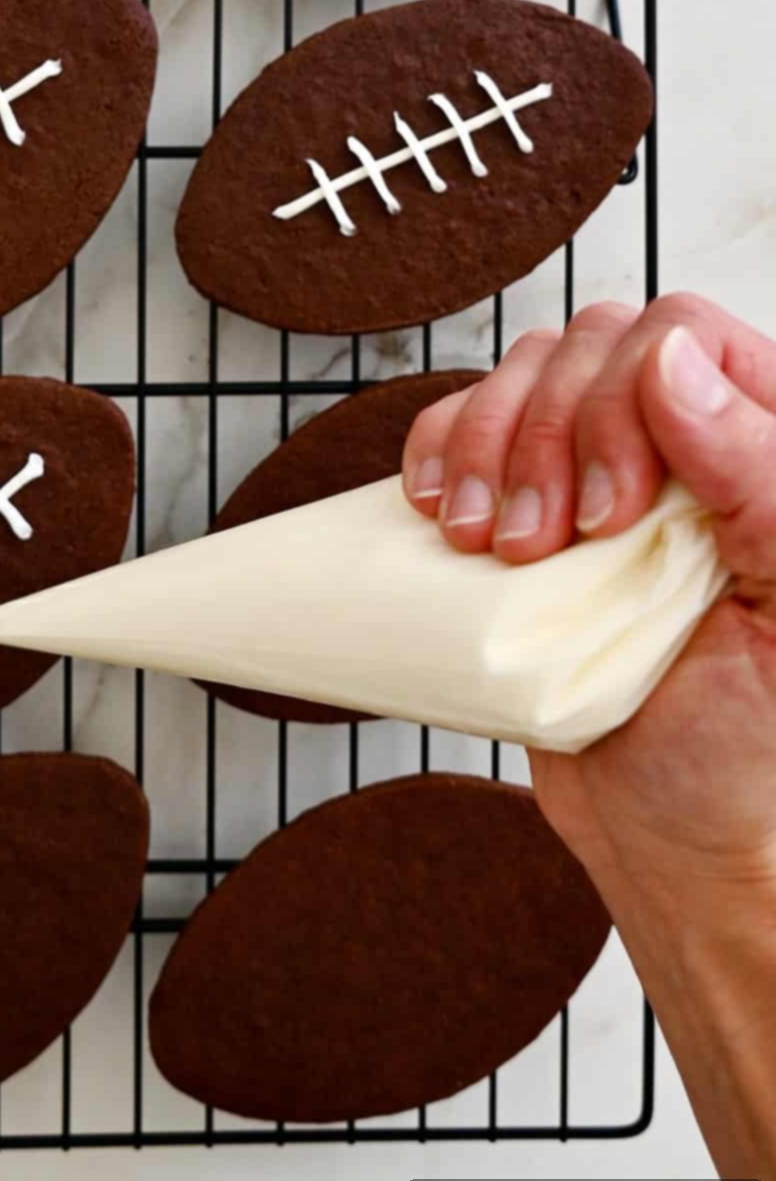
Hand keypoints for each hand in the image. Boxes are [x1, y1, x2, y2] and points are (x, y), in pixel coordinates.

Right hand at [401, 294, 775, 908]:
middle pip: (591, 344)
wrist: (669, 843)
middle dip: (545, 436)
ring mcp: (596, 471)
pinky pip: (463, 428)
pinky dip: (438, 454)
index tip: (613, 513)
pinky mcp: (524, 507)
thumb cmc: (753, 750)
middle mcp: (685, 445)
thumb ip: (760, 477)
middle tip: (540, 547)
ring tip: (485, 546)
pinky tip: (441, 516)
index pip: (686, 336)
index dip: (628, 400)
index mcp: (762, 454)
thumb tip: (670, 362)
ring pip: (523, 373)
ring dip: (485, 448)